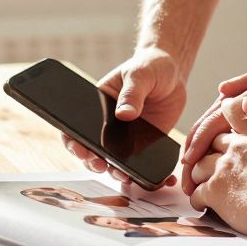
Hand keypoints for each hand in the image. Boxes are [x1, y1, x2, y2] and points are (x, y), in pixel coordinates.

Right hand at [62, 47, 185, 187]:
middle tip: (100, 165)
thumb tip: (124, 114)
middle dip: (93, 162)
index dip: (74, 141)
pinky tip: (153, 179)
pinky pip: (140, 162)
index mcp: (98, 106)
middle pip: (94, 150)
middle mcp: (108, 125)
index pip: (78, 127)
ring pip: (115, 161)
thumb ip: (132, 94)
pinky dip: (145, 174)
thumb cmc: (149, 66)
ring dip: (116, 172)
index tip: (80, 149)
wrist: (172, 72)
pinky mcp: (145, 144)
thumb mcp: (139, 75)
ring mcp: (126, 137)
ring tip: (124, 176)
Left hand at [188, 98, 246, 239]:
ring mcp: (223, 168)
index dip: (228, 112)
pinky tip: (201, 203)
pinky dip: (197, 197)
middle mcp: (237, 147)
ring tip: (203, 182)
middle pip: (213, 140)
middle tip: (214, 159)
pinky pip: (197, 192)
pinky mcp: (215, 191)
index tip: (226, 119)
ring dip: (199, 172)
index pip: (233, 111)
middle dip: (211, 148)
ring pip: (199, 165)